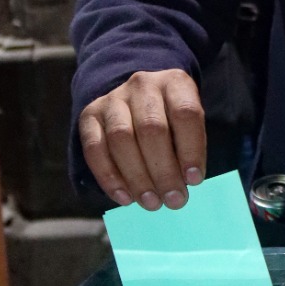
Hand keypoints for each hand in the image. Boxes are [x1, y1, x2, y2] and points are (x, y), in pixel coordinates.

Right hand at [78, 69, 205, 209]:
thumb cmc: (172, 119)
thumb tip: (185, 184)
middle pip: (152, 128)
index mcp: (174, 82)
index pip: (185, 113)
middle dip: (164, 170)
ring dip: (137, 177)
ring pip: (121, 138)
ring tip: (151, 202)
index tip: (194, 180)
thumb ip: (189, 147)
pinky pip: (95, 149)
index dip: (191, 148)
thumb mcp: (189, 123)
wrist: (137, 98)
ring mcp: (113, 98)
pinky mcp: (90, 115)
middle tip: (174, 200)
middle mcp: (143, 85)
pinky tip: (125, 198)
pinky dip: (109, 177)